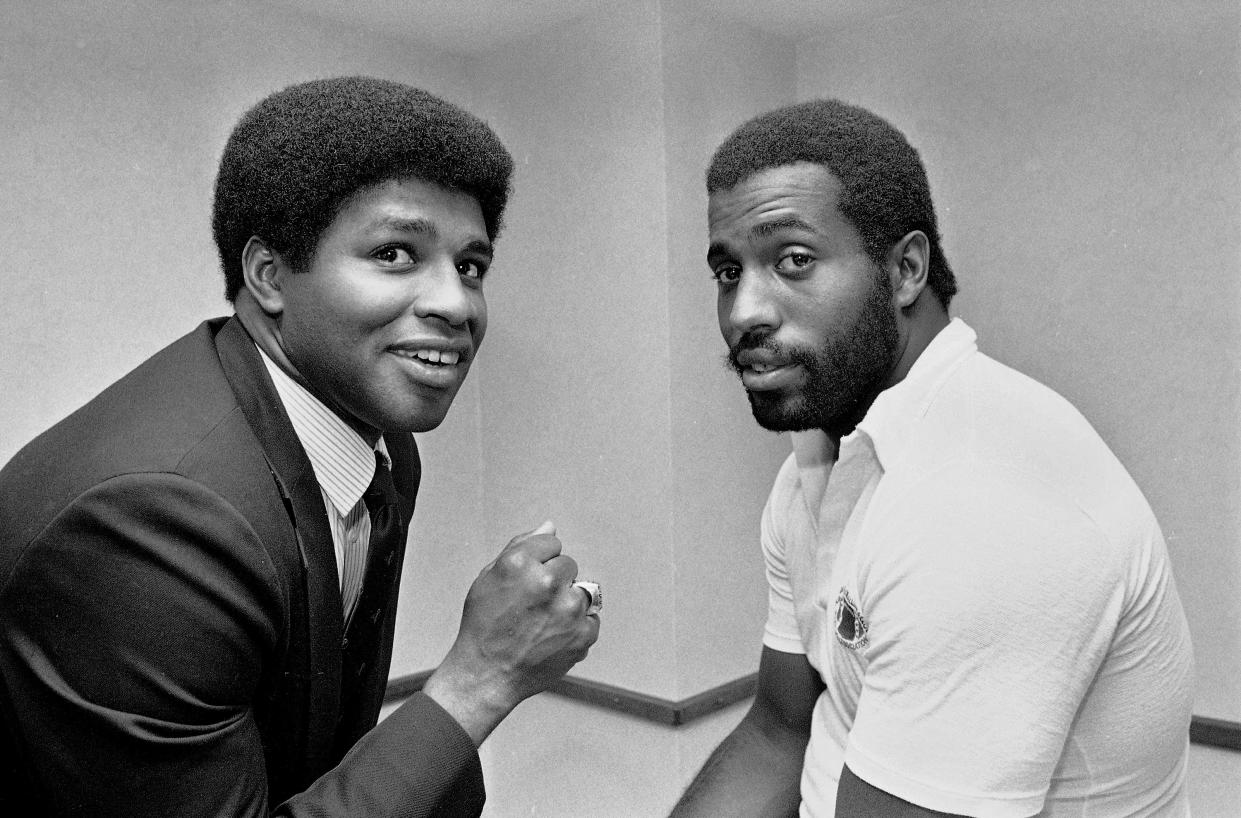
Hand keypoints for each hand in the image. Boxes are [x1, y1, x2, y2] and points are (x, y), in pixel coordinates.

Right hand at [422, 521, 600, 744]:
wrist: (487, 674)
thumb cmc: (484, 627)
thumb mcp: (489, 577)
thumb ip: (521, 546)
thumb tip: (549, 526)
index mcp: (520, 563)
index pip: (551, 542)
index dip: (539, 561)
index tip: (528, 579)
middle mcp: (547, 582)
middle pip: (568, 565)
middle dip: (554, 580)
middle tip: (533, 604)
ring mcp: (569, 609)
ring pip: (581, 591)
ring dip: (567, 603)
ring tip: (542, 623)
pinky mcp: (583, 634)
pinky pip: (590, 619)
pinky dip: (576, 628)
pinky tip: (552, 636)